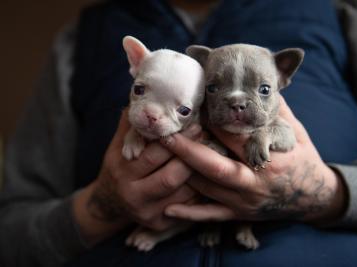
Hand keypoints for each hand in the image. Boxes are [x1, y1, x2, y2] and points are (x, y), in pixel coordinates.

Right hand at [73, 109, 201, 245]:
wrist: (109, 201)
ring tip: (213, 154)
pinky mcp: (160, 224)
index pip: (153, 155)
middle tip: (208, 138)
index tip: (195, 125)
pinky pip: (187, 206)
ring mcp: (148, 213)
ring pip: (183, 194)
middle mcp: (134, 196)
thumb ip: (131, 125)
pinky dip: (200, 190)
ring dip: (201, 174)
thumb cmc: (119, 167)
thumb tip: (145, 98)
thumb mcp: (117, 146)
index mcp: (122, 172)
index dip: (176, 140)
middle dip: (192, 156)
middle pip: (171, 177)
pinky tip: (208, 175)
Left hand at [161, 97, 346, 222]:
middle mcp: (256, 183)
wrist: (316, 198)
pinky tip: (167, 209)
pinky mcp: (241, 215)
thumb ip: (275, 110)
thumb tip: (259, 84)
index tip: (192, 110)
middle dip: (186, 149)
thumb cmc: (304, 159)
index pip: (235, 138)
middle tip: (164, 133)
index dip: (212, 123)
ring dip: (181, 172)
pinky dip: (189, 214)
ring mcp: (246, 202)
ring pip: (207, 188)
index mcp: (271, 158)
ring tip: (159, 158)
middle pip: (214, 165)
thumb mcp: (296, 132)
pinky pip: (211, 217)